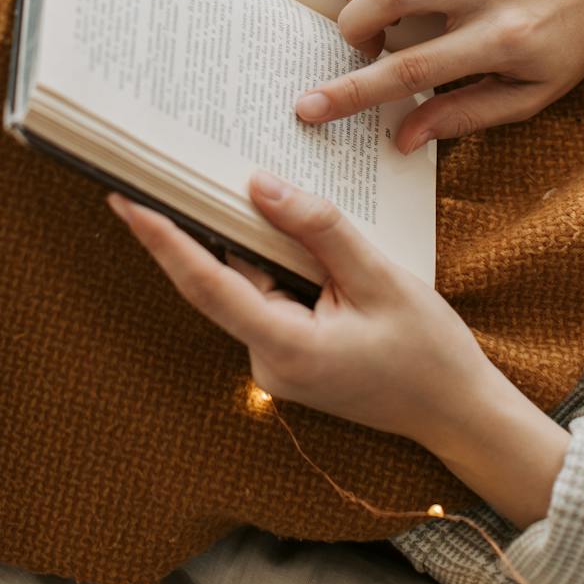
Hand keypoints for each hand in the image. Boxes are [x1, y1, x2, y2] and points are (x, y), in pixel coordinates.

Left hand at [109, 173, 489, 447]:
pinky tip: (262, 218)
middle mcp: (268, 361)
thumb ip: (317, 229)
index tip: (125, 203)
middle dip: (183, 228)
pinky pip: (263, 294)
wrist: (458, 411)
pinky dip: (260, 258)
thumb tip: (258, 185)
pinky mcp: (289, 352)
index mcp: (286, 349)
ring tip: (205, 180)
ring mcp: (276, 360)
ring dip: (230, 238)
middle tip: (151, 172)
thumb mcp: (379, 278)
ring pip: (241, 285)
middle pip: (216, 281)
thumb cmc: (427, 350)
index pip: (208, 284)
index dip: (163, 241)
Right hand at [296, 0, 583, 152]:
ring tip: (369, 10)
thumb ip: (463, 116)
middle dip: (352, 25)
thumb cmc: (568, 45)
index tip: (310, 107)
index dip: (353, 91)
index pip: (412, 68)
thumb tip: (402, 138)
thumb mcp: (529, 96)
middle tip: (358, 47)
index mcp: (503, 40)